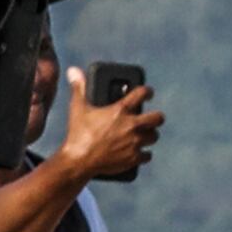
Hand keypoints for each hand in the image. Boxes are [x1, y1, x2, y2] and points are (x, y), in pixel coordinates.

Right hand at [57, 67, 161, 182]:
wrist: (80, 161)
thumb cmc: (78, 134)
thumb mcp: (78, 108)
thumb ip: (79, 88)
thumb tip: (73, 71)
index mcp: (120, 110)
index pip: (141, 94)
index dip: (147, 91)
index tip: (148, 93)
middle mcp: (131, 126)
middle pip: (157, 118)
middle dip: (156, 116)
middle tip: (151, 117)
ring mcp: (134, 143)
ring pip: (154, 136)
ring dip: (150, 134)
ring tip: (144, 134)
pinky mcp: (133, 158)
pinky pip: (148, 155)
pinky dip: (144, 153)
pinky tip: (138, 152)